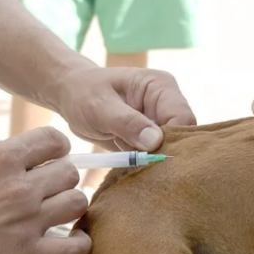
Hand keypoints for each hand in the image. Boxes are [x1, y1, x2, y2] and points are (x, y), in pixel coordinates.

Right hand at [0, 128, 90, 253]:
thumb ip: (3, 157)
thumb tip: (33, 156)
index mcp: (2, 159)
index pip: (54, 140)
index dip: (59, 148)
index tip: (54, 157)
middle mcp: (20, 188)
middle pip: (70, 173)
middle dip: (62, 179)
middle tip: (49, 189)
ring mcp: (26, 221)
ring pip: (78, 202)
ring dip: (71, 206)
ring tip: (58, 211)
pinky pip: (73, 248)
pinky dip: (80, 244)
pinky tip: (74, 238)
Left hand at [52, 67, 195, 151]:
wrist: (71, 96)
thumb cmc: (83, 93)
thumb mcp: (99, 106)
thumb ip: (127, 123)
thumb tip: (155, 142)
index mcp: (161, 87)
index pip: (183, 118)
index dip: (172, 141)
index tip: (151, 157)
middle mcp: (168, 103)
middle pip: (183, 136)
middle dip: (164, 153)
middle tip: (141, 166)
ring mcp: (161, 121)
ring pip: (172, 148)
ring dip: (154, 160)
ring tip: (131, 162)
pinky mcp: (153, 136)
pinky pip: (159, 154)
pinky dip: (146, 163)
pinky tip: (130, 163)